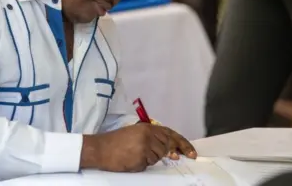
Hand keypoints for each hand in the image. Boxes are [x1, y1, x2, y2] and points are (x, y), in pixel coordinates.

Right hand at [81, 124, 196, 172]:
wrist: (100, 149)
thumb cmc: (115, 142)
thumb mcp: (135, 133)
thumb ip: (153, 138)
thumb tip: (172, 151)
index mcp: (147, 127)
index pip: (171, 134)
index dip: (183, 143)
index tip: (191, 152)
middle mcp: (148, 135)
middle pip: (167, 147)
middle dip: (169, 153)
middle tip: (174, 157)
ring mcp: (145, 147)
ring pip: (158, 157)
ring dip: (150, 159)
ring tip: (135, 154)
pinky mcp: (141, 158)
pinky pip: (148, 165)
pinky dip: (142, 164)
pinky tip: (132, 160)